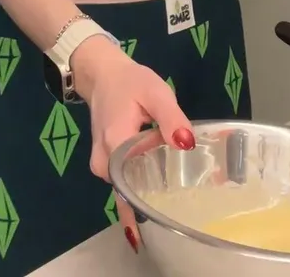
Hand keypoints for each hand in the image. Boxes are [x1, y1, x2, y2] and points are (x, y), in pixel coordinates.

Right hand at [72, 37, 194, 252]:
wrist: (102, 75)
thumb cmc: (130, 83)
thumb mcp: (156, 93)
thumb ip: (171, 119)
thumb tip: (186, 144)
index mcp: (116, 145)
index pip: (135, 185)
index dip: (158, 199)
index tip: (179, 214)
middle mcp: (105, 163)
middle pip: (131, 195)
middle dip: (155, 205)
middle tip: (186, 213)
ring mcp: (103, 166)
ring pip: (127, 193)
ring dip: (149, 198)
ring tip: (180, 203)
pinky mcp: (106, 165)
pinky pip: (124, 185)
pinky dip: (141, 189)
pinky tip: (161, 191)